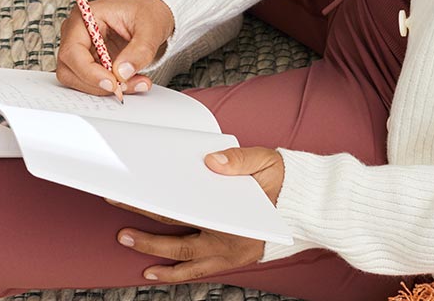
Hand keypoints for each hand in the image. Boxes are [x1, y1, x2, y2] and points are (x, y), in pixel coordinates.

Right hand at [56, 0, 174, 96]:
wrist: (150, 14)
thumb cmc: (146, 11)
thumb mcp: (151, 27)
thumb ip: (139, 50)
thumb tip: (122, 72)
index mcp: (83, 18)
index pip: (72, 51)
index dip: (89, 72)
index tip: (113, 83)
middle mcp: (76, 35)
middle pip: (70, 70)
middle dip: (97, 84)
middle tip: (126, 85)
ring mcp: (81, 50)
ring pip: (79, 81)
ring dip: (106, 89)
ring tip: (135, 82)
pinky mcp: (90, 63)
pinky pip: (92, 83)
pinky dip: (112, 88)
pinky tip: (131, 81)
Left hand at [110, 146, 285, 282]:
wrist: (313, 205)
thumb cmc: (286, 181)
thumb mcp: (266, 161)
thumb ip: (238, 161)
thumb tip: (210, 162)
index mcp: (231, 218)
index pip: (182, 212)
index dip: (152, 206)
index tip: (130, 198)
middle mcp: (229, 242)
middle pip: (178, 243)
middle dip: (145, 238)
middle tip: (120, 232)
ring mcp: (233, 254)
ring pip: (188, 263)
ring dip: (159, 260)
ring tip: (135, 255)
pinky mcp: (238, 259)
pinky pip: (203, 271)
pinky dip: (181, 272)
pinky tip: (163, 270)